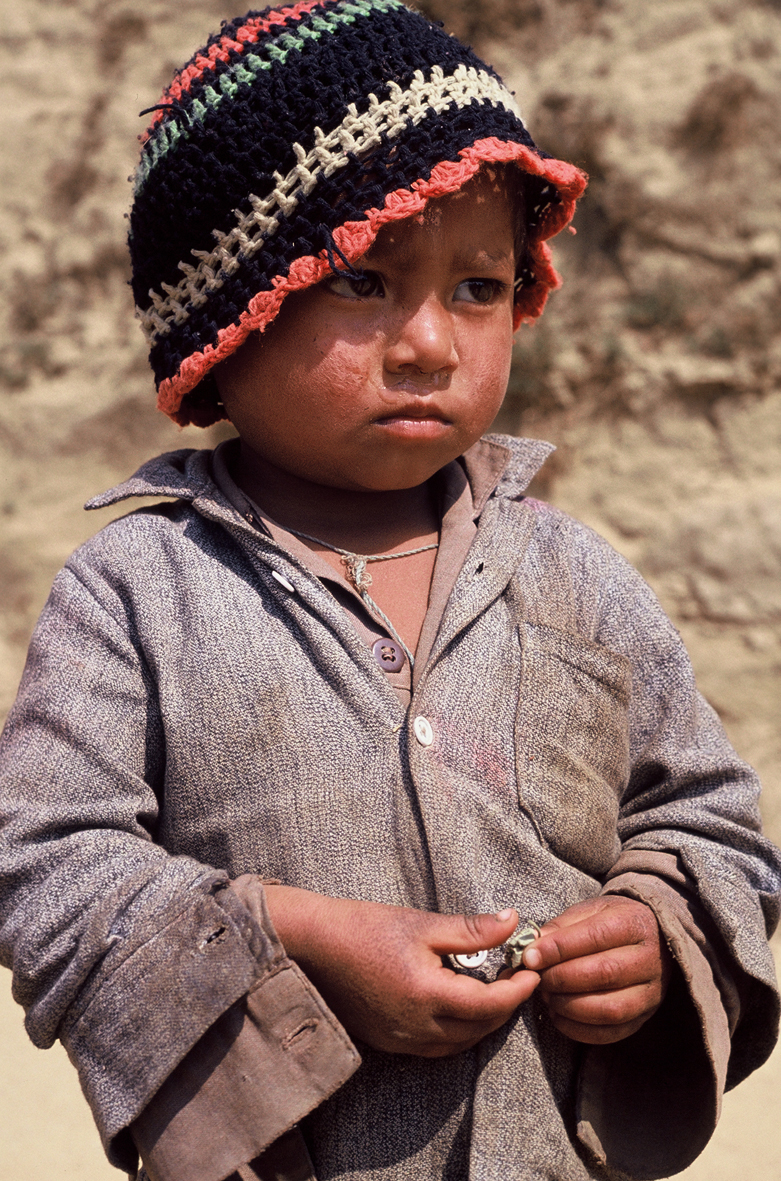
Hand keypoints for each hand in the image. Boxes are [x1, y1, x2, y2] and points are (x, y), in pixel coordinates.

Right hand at [265, 887, 539, 1056]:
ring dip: (482, 1022)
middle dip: (505, 1007)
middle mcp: (416, 1028)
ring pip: (458, 1043)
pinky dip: (456, 1030)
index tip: (532, 970)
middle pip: (479, 1029)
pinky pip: (435, 1046)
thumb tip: (514, 922)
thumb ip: (472, 930)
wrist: (314, 945)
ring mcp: (400, 1040)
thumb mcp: (422, 923)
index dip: (518, 990)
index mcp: (428, 996)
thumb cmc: (365, 927)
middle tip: (517, 978)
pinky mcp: (387, 1042)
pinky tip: (458, 1005)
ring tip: (493, 991)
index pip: (491, 1005)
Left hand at [521, 895, 671, 1044]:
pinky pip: (611, 1032)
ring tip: (547, 996)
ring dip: (569, 1006)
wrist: (652, 941)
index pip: (596, 937)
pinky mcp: (643, 1018)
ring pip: (610, 1008)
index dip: (559, 949)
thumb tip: (532, 947)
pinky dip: (579, 1029)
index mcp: (633, 924)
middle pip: (604, 973)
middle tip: (538, 978)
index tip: (530, 957)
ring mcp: (650, 993)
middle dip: (562, 978)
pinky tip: (559, 1015)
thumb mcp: (590, 911)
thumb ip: (562, 926)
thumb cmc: (612, 923)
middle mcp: (648, 960)